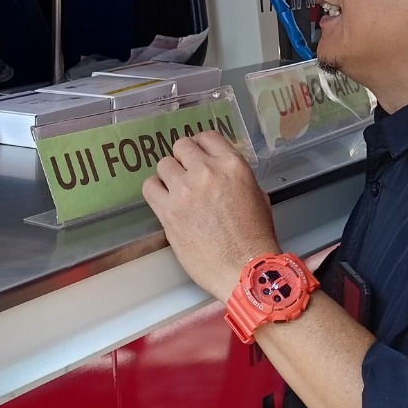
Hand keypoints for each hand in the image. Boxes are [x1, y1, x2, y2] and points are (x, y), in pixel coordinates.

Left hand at [142, 131, 281, 300]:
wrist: (244, 270)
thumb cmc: (256, 238)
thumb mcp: (257, 196)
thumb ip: (235, 177)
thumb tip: (219, 172)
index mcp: (232, 166)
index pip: (207, 137)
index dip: (200, 147)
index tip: (198, 157)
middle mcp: (206, 172)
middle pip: (181, 146)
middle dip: (184, 159)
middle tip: (187, 175)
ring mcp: (184, 190)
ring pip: (164, 164)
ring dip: (170, 176)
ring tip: (177, 192)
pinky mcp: (168, 211)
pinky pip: (150, 187)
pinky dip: (155, 191)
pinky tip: (164, 201)